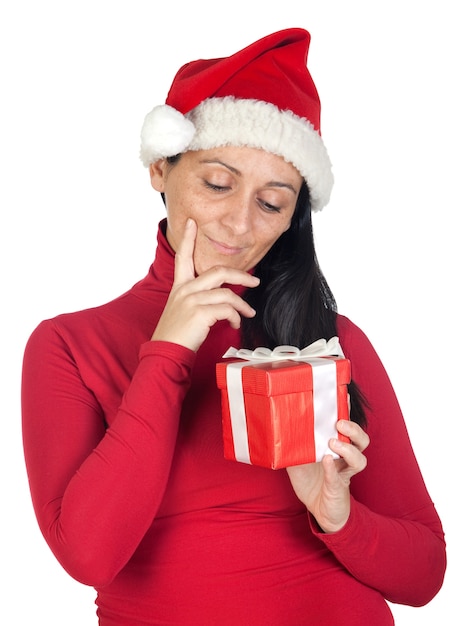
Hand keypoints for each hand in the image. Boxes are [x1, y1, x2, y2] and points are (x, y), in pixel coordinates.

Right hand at [151, 219, 259, 351]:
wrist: (166, 351)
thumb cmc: (176, 334)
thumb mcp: (182, 310)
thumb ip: (198, 298)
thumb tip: (222, 298)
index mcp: (179, 287)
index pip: (183, 257)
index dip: (188, 239)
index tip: (192, 222)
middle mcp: (185, 290)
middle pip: (218, 272)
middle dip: (240, 276)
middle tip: (254, 281)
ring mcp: (192, 300)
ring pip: (227, 293)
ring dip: (242, 305)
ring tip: (248, 313)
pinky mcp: (200, 313)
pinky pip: (227, 309)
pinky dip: (235, 317)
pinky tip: (235, 324)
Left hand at [286, 419, 369, 532]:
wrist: (319, 509)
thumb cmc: (311, 481)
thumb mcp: (298, 459)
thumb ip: (294, 445)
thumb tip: (280, 427)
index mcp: (338, 447)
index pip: (347, 427)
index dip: (348, 412)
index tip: (345, 396)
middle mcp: (346, 458)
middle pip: (362, 441)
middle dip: (354, 430)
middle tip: (339, 424)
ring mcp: (344, 473)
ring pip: (359, 459)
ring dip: (348, 449)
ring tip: (332, 443)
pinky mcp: (338, 488)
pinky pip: (338, 477)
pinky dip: (332, 469)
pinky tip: (327, 461)